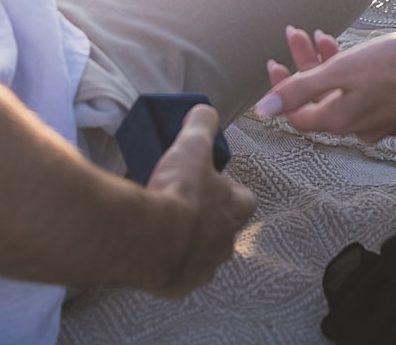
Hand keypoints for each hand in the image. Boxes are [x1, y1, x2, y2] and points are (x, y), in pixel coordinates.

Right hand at [141, 104, 254, 297]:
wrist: (149, 237)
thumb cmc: (178, 193)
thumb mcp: (190, 147)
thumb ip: (201, 125)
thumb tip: (206, 111)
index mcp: (234, 210)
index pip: (246, 199)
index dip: (231, 189)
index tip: (214, 181)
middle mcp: (225, 242)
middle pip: (224, 229)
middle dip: (208, 218)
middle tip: (183, 202)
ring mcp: (204, 266)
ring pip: (202, 254)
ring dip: (188, 242)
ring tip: (164, 226)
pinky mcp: (180, 284)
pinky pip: (178, 273)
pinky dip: (167, 262)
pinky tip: (151, 247)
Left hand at [252, 27, 395, 143]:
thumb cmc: (394, 67)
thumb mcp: (338, 72)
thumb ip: (299, 90)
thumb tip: (262, 111)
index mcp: (338, 121)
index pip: (296, 112)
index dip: (281, 88)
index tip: (274, 59)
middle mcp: (356, 127)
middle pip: (317, 98)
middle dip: (303, 64)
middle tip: (295, 33)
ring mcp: (377, 120)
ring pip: (340, 91)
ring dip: (325, 63)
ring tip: (319, 34)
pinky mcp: (395, 109)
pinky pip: (362, 92)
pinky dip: (349, 70)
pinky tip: (351, 48)